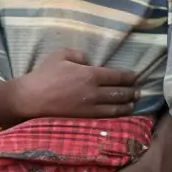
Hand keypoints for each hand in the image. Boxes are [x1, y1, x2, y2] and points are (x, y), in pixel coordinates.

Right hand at [12, 49, 140, 119]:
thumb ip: (77, 54)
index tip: (135, 75)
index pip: (116, 76)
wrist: (34, 98)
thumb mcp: (59, 55)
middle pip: (120, 92)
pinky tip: (123, 112)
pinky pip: (110, 116)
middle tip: (138, 89)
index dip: (128, 76)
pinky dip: (120, 114)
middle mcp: (96, 92)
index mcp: (90, 74)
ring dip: (129, 103)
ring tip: (134, 101)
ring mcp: (93, 107)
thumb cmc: (45, 74)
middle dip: (132, 90)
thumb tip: (89, 60)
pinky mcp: (89, 117)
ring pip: (118, 107)